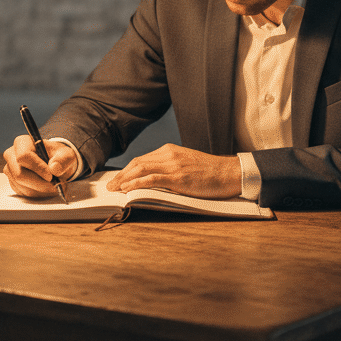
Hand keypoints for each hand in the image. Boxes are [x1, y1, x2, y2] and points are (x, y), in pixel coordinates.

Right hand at [2, 135, 78, 196]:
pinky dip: (38, 193)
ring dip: (41, 190)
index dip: (37, 168)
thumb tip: (54, 168)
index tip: (51, 176)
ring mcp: (10, 170)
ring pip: (23, 186)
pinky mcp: (13, 183)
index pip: (24, 156)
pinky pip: (23, 193)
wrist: (55, 164)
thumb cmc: (58, 156)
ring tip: (55, 185)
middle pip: (20, 175)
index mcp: (22, 143)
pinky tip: (46, 188)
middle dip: (40, 183)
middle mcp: (12, 156)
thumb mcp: (66, 155)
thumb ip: (63, 159)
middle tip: (57, 185)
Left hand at [106, 144, 241, 198]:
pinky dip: (136, 183)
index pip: (142, 159)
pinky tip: (128, 189)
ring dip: (124, 180)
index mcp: (170, 150)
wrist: (230, 173)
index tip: (118, 179)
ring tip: (114, 190)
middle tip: (110, 186)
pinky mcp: (178, 177)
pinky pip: (151, 179)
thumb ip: (171, 168)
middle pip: (137, 163)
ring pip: (141, 169)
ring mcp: (173, 165)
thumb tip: (154, 181)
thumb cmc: (211, 173)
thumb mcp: (188, 165)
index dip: (127, 170)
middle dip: (121, 175)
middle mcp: (169, 154)